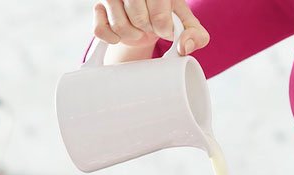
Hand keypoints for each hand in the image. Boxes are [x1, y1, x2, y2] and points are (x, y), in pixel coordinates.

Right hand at [93, 0, 209, 55]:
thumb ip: (196, 35)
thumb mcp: (186, 23)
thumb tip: (184, 47)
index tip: (166, 30)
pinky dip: (112, 38)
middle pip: (138, 17)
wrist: (146, 18)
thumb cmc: (166, 17)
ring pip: (118, 24)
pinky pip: (100, 29)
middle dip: (148, 30)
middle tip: (151, 28)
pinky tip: (121, 34)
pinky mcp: (98, 7)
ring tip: (138, 30)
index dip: (164, 27)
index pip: (158, 9)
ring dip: (131, 35)